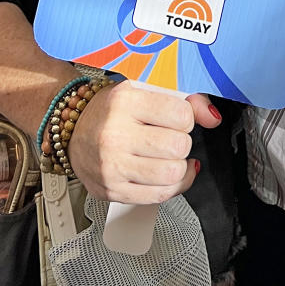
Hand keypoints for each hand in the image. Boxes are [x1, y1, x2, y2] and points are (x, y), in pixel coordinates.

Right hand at [67, 82, 220, 204]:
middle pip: (178, 146)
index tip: (176, 117)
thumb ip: (185, 99)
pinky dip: (172, 186)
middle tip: (170, 137)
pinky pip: (159, 196)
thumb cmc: (112, 109)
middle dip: (182, 142)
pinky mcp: (113, 190)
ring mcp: (112, 166)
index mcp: (125, 102)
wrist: (72, 129)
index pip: (180, 114)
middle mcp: (115, 135)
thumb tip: (212, 117)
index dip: (186, 117)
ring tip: (169, 156)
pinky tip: (167, 173)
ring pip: (172, 174)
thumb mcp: (145, 89)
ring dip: (179, 166)